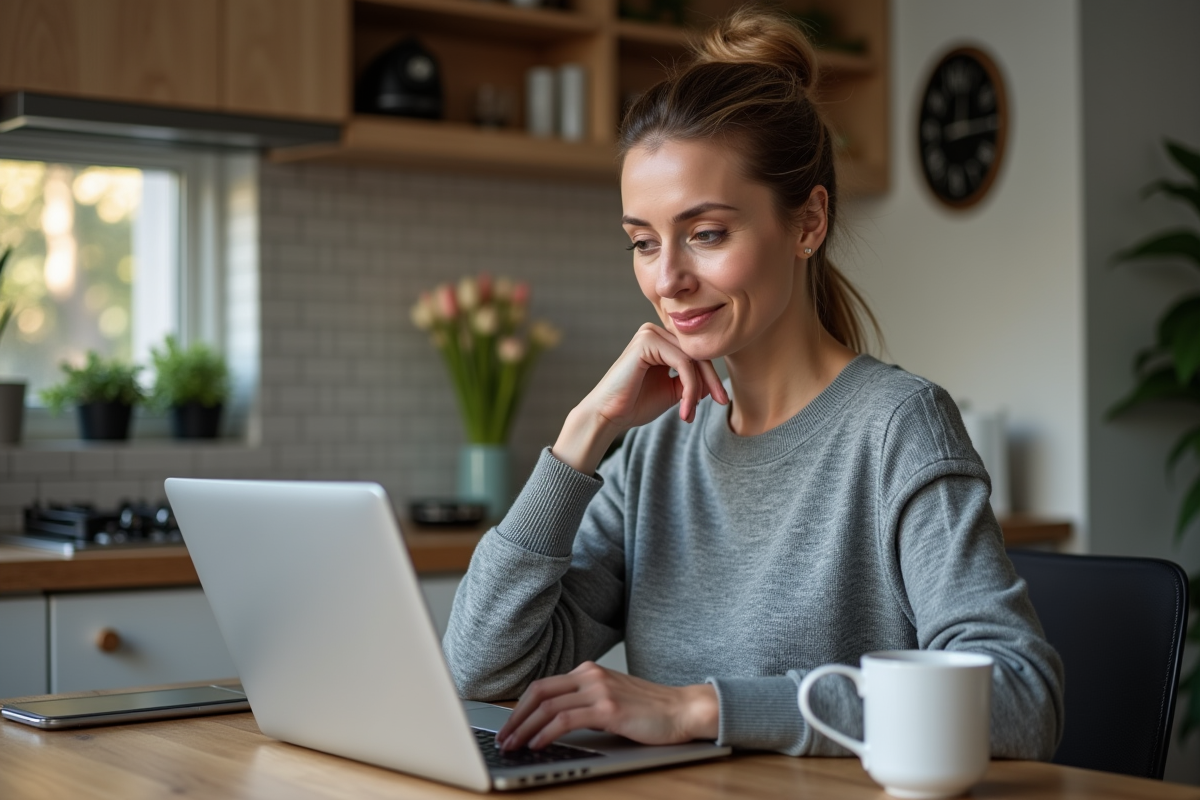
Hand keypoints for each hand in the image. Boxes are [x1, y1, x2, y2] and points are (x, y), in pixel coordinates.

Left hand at [495, 661, 718, 750]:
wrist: (683, 709)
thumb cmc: (650, 710)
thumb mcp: (611, 698)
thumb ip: (584, 703)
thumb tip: (551, 723)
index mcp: (589, 671)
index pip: (544, 686)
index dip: (521, 707)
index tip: (508, 726)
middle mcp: (590, 675)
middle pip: (539, 692)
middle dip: (515, 717)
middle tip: (502, 738)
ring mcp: (599, 690)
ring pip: (548, 707)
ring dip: (524, 728)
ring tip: (513, 745)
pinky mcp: (608, 708)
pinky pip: (565, 720)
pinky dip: (545, 732)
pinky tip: (537, 744)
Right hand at [553, 324, 728, 472]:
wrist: (609, 416)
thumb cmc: (635, 405)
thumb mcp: (672, 391)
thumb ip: (691, 381)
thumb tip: (713, 381)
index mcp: (660, 341)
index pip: (696, 354)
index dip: (712, 377)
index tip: (722, 401)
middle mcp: (654, 331)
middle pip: (697, 353)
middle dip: (712, 381)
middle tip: (723, 403)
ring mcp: (650, 333)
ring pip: (692, 359)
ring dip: (698, 389)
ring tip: (690, 413)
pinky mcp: (647, 341)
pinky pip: (682, 363)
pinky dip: (689, 387)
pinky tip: (684, 408)